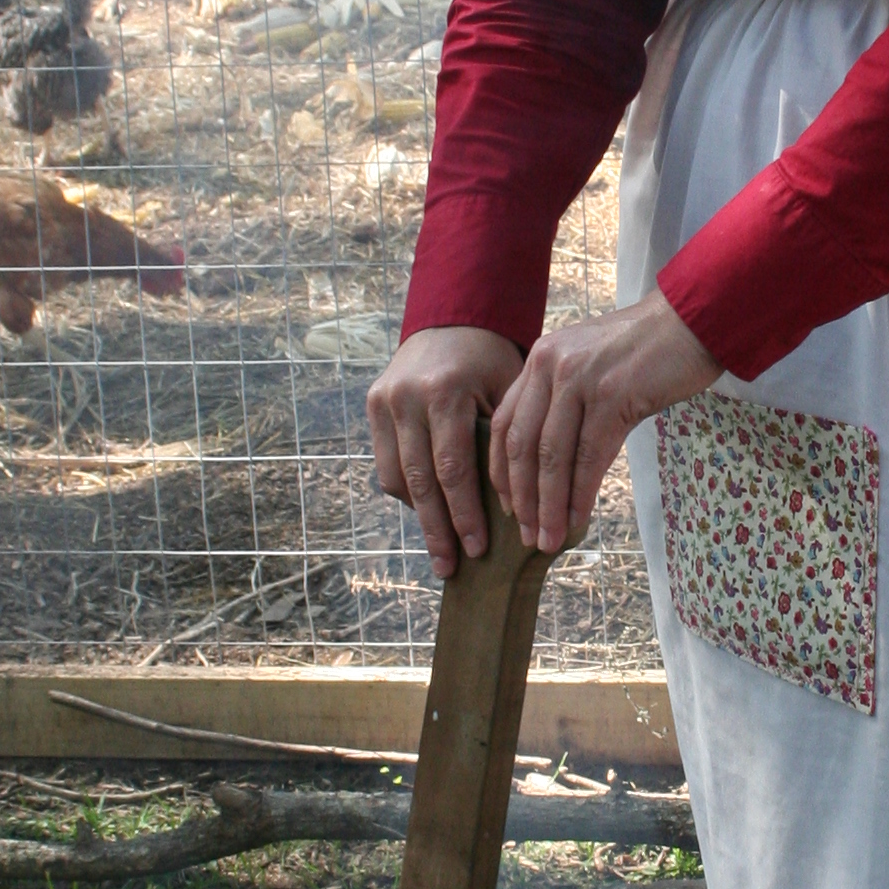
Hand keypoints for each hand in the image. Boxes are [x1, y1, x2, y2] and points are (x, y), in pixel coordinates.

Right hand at [369, 324, 522, 576]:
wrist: (453, 320)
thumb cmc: (491, 361)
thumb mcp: (507, 390)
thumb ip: (504, 439)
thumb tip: (517, 505)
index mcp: (445, 390)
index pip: (452, 467)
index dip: (464, 514)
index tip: (477, 549)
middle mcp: (407, 396)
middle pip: (419, 481)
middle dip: (437, 529)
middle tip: (450, 567)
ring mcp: (384, 400)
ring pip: (395, 477)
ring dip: (419, 515)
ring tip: (440, 547)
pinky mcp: (372, 405)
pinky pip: (386, 462)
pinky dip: (407, 490)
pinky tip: (429, 509)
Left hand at [489, 288, 721, 553]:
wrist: (691, 322)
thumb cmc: (647, 349)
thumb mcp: (590, 365)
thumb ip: (564, 401)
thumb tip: (553, 463)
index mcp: (541, 359)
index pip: (506, 423)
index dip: (500, 470)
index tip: (506, 506)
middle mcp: (551, 366)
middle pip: (522, 445)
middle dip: (521, 498)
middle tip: (525, 536)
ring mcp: (580, 380)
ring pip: (552, 456)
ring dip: (548, 506)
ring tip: (548, 540)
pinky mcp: (613, 395)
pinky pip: (589, 457)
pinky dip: (580, 494)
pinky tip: (579, 519)